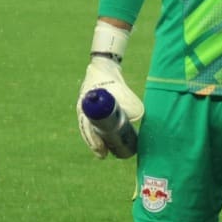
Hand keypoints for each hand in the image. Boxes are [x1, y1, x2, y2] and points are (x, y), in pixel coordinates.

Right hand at [76, 25, 143, 157]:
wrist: (103, 66)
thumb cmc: (111, 79)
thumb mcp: (121, 90)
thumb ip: (131, 102)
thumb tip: (139, 118)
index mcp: (87, 106)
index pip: (89, 129)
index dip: (95, 141)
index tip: (101, 151)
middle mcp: (83, 109)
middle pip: (87, 131)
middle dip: (95, 144)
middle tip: (103, 155)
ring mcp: (84, 109)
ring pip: (87, 128)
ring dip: (94, 140)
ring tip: (102, 153)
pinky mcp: (89, 108)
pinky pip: (89, 124)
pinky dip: (94, 133)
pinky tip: (101, 141)